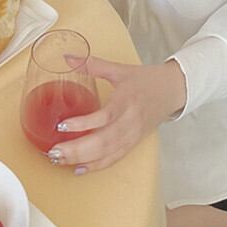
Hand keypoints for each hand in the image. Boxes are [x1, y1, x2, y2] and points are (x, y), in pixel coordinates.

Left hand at [47, 58, 185, 173]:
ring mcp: (132, 135)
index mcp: (126, 100)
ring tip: (59, 160)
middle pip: (103, 141)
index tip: (62, 126)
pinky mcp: (133, 143)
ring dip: (83, 160)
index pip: (104, 117)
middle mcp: (129, 121)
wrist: (172, 90)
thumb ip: (92, 64)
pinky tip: (79, 169)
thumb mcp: (119, 69)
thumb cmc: (146, 79)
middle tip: (54, 151)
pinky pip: (114, 158)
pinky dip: (96, 166)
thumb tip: (68, 57)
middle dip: (77, 150)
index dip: (83, 124)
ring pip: (107, 154)